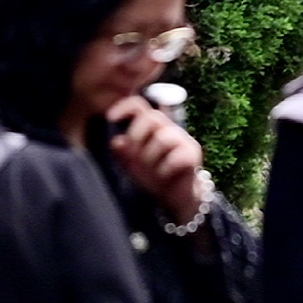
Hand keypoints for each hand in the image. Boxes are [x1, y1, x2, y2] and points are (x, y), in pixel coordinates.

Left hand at [102, 95, 207, 225]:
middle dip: (137, 136)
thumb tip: (116, 141)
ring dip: (150, 158)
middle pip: (153, 117)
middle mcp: (169, 128)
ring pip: (163, 138)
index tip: (110, 118)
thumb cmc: (153, 176)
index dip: (124, 107)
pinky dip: (163, 170)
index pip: (139, 105)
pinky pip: (175, 158)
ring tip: (151, 170)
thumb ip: (123, 153)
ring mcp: (183, 139)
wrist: (176, 197)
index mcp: (152, 127)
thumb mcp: (132, 166)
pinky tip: (163, 176)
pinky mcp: (192, 153)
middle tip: (134, 155)